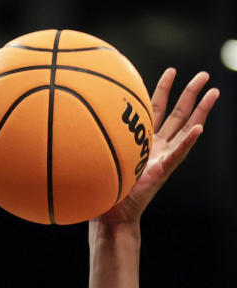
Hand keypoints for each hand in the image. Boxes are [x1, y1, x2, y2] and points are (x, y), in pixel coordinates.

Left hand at [98, 68, 217, 226]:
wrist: (110, 216)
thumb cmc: (103, 188)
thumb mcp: (100, 156)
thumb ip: (97, 139)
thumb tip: (72, 119)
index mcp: (145, 142)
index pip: (157, 110)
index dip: (164, 90)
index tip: (172, 71)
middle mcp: (158, 148)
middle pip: (179, 114)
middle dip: (191, 93)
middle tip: (205, 74)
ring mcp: (163, 159)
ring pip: (187, 130)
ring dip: (201, 111)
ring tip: (215, 92)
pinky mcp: (162, 172)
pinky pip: (177, 154)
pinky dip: (188, 142)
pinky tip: (199, 128)